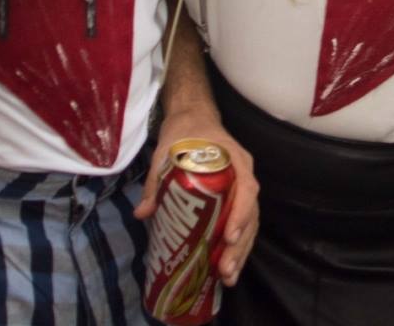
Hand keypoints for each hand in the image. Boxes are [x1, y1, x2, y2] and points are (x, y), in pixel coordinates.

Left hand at [136, 108, 258, 285]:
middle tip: (226, 271)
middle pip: (251, 213)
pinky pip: (242, 221)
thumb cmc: (185, 131)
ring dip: (241, 250)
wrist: (194, 116)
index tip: (229, 236)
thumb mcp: (166, 151)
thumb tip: (142, 213)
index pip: (247, 188)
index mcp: (235, 159)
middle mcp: (245, 174)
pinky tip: (227, 265)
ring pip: (250, 222)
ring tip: (229, 277)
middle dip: (240, 245)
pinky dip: (237, 244)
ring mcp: (242, 186)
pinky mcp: (235, 196)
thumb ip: (155, 181)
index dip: (241, 214)